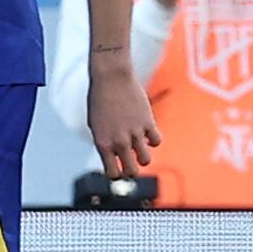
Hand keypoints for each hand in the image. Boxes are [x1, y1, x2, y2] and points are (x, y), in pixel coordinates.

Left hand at [87, 52, 159, 177]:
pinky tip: (146, 131)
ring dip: (143, 157)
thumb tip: (116, 157)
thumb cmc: (100, 98)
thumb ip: (106, 142)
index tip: (117, 167)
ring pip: (145, 160)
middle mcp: (119, 142)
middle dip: (131, 170)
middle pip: (131, 172)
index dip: (116, 174)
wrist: (111, 77)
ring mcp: (135, 133)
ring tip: (139, 147)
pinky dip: (153, 140)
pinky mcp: (148, 122)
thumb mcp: (96, 124)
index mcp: (103, 144)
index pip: (113, 174)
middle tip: (130, 161)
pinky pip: (156, 141)